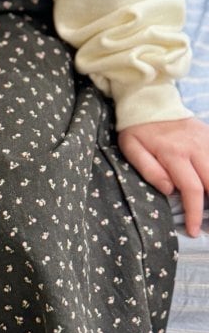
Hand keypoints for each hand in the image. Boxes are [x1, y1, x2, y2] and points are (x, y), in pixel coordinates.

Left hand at [117, 116, 208, 236]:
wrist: (149, 101)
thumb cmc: (138, 129)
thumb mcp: (131, 147)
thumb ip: (148, 169)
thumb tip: (168, 189)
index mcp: (174, 153)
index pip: (192, 189)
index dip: (195, 213)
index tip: (194, 231)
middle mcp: (196, 147)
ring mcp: (206, 141)